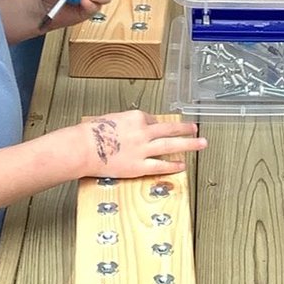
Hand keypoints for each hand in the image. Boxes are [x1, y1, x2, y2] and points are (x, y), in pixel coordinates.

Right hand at [76, 110, 206, 177]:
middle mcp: (143, 132)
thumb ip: (126, 124)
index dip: (155, 126)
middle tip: (196, 129)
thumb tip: (134, 128)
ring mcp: (143, 149)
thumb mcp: (111, 119)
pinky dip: (173, 165)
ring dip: (189, 144)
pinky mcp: (139, 166)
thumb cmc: (91, 134)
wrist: (82, 148)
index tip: (158, 129)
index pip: (152, 120)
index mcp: (136, 117)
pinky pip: (160, 165)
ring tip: (201, 144)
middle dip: (186, 129)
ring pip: (171, 145)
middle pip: (170, 129)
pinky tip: (182, 165)